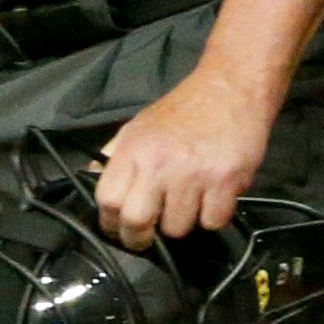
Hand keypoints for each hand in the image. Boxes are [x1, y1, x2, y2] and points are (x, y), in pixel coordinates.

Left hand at [94, 61, 281, 246]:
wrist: (232, 85)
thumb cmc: (183, 110)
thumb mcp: (137, 127)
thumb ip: (114, 157)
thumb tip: (90, 180)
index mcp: (133, 151)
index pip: (107, 201)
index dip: (110, 223)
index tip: (118, 229)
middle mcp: (160, 164)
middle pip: (137, 222)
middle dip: (139, 238)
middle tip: (147, 236)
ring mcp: (194, 174)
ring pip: (177, 228)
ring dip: (181, 223)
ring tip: (187, 204)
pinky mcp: (227, 180)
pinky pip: (213, 222)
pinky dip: (213, 216)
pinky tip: (213, 198)